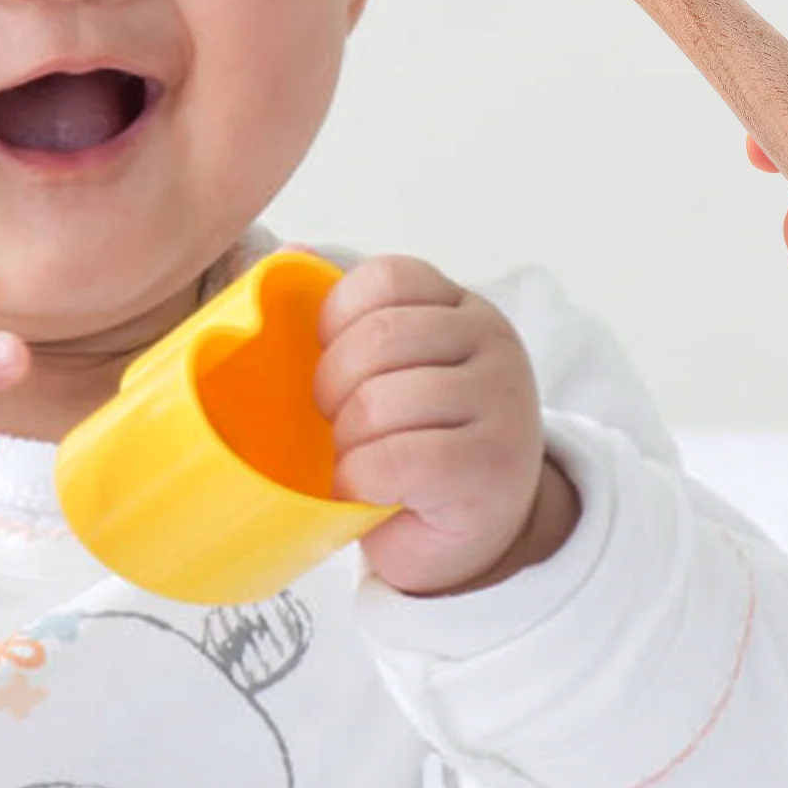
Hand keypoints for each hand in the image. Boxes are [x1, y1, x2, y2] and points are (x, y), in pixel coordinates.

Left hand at [313, 255, 578, 595]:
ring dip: (347, 439)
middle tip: (332, 420)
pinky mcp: (490, 467)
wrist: (475, 532)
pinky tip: (363, 488)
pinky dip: (359, 477)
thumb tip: (287, 254)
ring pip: (384, 401)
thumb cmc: (418, 441)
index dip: (337, 318)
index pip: (388, 278)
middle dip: (332, 385)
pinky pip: (397, 459)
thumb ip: (347, 315)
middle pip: (380, 337)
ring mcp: (501, 404)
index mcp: (463, 308)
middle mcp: (493, 344)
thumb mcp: (389, 368)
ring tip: (354, 457)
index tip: (328, 359)